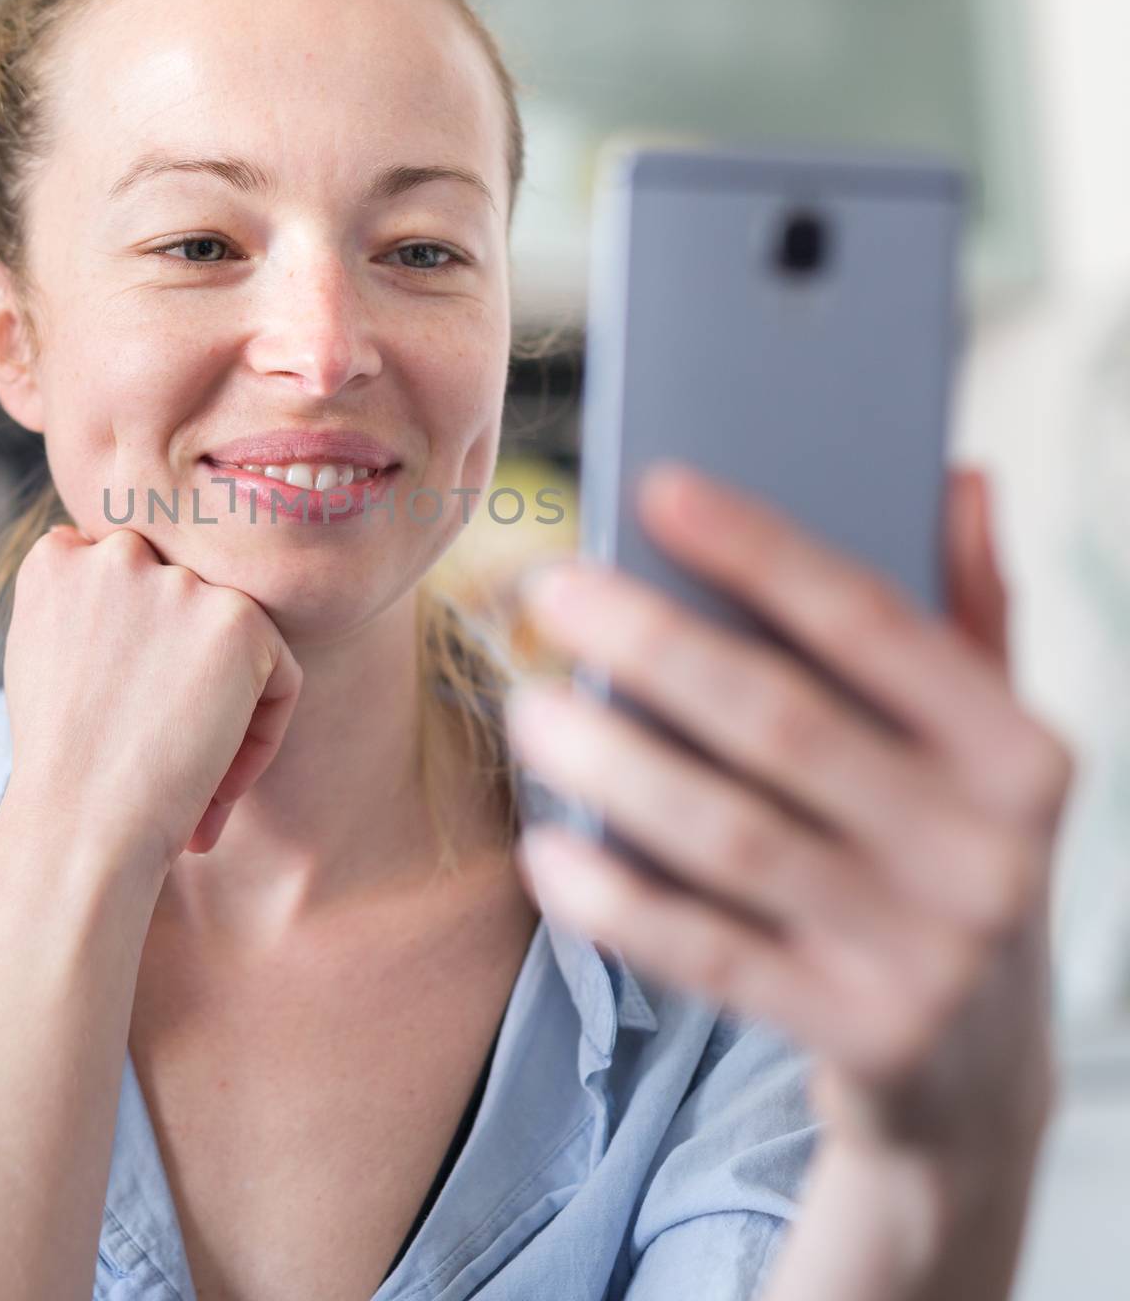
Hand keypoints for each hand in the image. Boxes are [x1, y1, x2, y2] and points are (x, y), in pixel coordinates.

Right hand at [2, 523, 302, 877]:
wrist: (79, 827)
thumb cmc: (60, 769)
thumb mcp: (44, 659)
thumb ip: (87, 607)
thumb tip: (147, 601)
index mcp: (56, 559)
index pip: (125, 575)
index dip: (138, 646)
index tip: (130, 712)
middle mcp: (115, 553)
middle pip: (182, 600)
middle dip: (182, 670)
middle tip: (162, 747)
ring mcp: (178, 582)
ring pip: (231, 637)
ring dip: (225, 706)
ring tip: (192, 784)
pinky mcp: (237, 619)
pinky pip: (279, 672)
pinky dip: (261, 735)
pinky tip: (219, 789)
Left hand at [503, 464, 1071, 1168]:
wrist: (973, 1072)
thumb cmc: (943, 855)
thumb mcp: (984, 749)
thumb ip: (973, 616)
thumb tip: (957, 476)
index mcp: (1023, 754)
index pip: (875, 623)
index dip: (761, 550)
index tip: (656, 488)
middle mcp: (988, 853)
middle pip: (782, 722)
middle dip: (652, 644)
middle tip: (548, 590)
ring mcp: (927, 956)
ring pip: (729, 838)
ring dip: (610, 766)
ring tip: (526, 708)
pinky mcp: (857, 1038)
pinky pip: (707, 957)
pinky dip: (616, 904)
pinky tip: (543, 853)